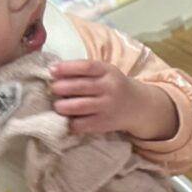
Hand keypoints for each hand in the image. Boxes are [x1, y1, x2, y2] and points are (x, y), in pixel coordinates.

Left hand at [50, 59, 177, 140]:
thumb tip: (54, 73)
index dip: (67, 68)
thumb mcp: (106, 72)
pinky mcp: (105, 123)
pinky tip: (68, 119)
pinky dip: (71, 122)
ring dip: (63, 106)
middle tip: (53, 89)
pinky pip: (82, 124)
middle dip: (61, 88)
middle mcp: (109, 88)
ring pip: (79, 106)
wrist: (140, 106)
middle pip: (80, 87)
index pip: (86, 67)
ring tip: (58, 106)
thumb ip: (85, 71)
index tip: (52, 70)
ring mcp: (108, 106)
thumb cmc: (114, 86)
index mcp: (108, 71)